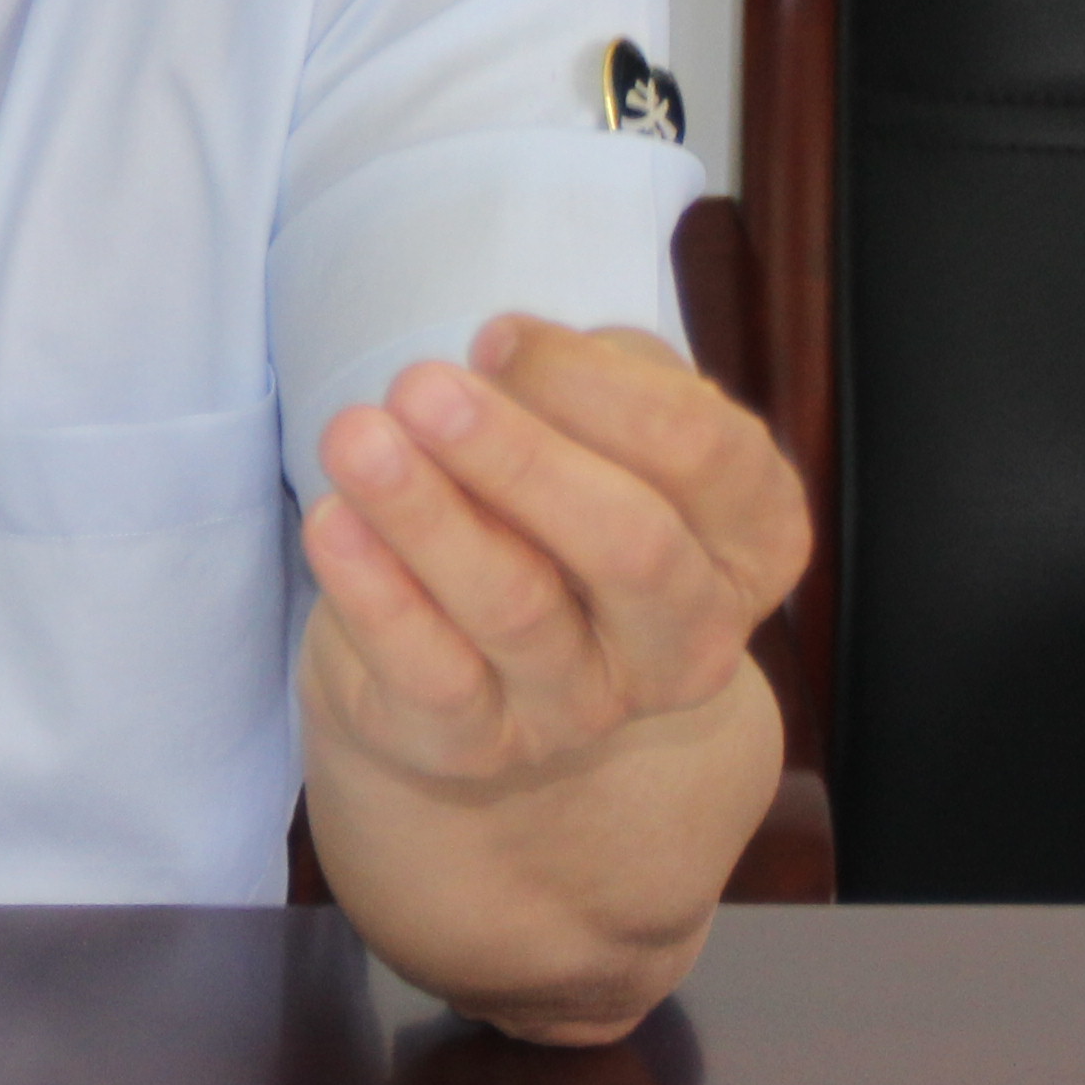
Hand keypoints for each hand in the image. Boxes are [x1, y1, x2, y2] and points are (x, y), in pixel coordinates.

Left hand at [304, 314, 809, 791]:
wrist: (483, 647)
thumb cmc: (555, 497)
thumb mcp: (601, 420)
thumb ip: (586, 379)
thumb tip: (508, 359)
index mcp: (753, 540)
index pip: (707, 456)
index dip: (599, 387)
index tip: (496, 337)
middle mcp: (691, 639)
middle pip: (630, 545)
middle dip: (519, 458)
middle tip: (421, 386)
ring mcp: (589, 706)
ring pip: (516, 608)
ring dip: (426, 514)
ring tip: (354, 437)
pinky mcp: (483, 747)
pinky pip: (433, 677)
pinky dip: (377, 597)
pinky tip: (332, 525)